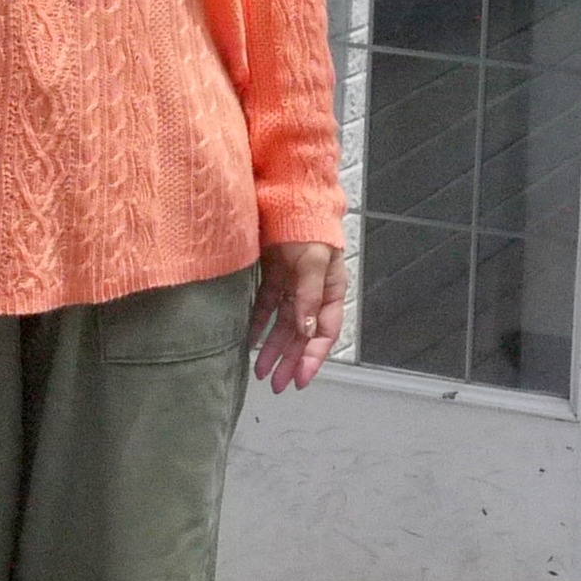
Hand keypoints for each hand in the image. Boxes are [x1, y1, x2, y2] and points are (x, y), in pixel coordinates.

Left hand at [248, 242, 345, 393]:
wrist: (288, 195)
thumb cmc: (308, 228)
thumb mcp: (314, 262)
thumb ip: (310, 296)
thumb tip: (307, 331)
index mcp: (331, 291)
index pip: (324, 332)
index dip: (312, 358)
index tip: (298, 380)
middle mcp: (313, 292)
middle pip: (301, 334)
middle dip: (289, 361)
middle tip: (275, 384)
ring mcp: (292, 284)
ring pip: (282, 324)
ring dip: (272, 348)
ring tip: (259, 372)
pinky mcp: (273, 275)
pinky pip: (265, 306)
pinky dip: (258, 324)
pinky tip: (248, 341)